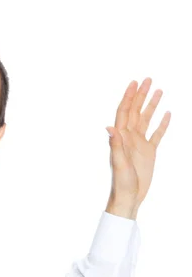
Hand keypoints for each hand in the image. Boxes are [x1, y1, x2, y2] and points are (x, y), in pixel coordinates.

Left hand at [105, 78, 170, 218]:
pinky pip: (157, 134)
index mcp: (121, 138)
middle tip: (148, 79)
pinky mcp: (149, 152)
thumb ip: (115, 145)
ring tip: (159, 90)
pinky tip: (167, 114)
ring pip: (146, 120)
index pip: (124, 113)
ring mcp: (140, 144)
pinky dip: (162, 124)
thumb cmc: (121, 183)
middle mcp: (130, 138)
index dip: (128, 97)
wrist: (128, 197)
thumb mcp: (119, 163)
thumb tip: (110, 127)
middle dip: (140, 95)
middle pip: (135, 112)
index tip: (134, 83)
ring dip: (151, 105)